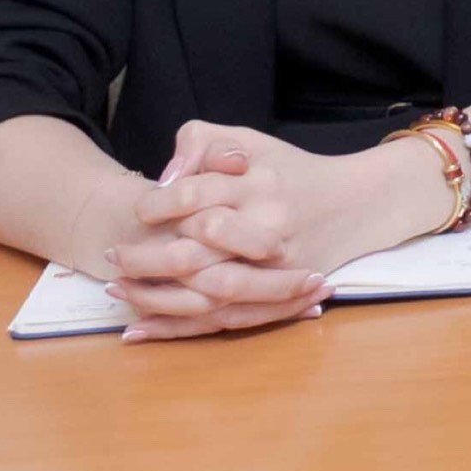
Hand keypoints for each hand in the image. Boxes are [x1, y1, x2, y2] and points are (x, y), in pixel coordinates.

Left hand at [109, 122, 437, 340]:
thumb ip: (204, 141)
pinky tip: (139, 330)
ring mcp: (275, 269)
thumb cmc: (291, 170)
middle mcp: (269, 229)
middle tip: (114, 254)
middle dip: (146, 257)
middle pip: (197, 252)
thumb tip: (167, 175)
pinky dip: (179, 329)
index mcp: (261, 185)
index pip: (196, 196)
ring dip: (155, 297)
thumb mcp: (251, 140)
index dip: (158, 205)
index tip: (137, 208)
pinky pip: (223, 320)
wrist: (355, 204)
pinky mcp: (277, 297)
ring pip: (207, 294)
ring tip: (118, 290)